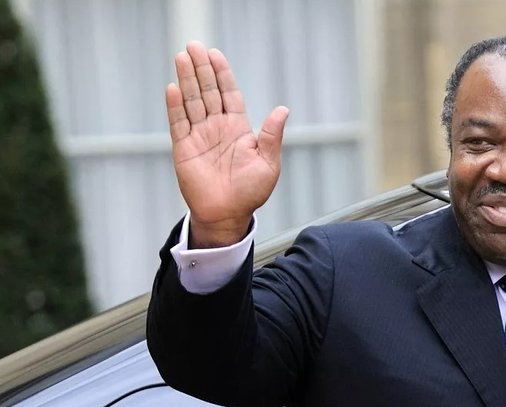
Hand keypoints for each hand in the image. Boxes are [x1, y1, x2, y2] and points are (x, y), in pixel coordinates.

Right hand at [166, 41, 288, 246]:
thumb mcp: (268, 163)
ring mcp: (199, 136)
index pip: (229, 94)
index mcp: (238, 128)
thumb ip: (271, 135)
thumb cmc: (250, 192)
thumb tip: (283, 110)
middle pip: (207, 91)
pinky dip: (175, 106)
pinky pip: (178, 123)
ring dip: (187, 80)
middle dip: (201, 69)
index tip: (215, 55)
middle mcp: (217, 128)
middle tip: (194, 46)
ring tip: (182, 57)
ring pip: (192, 102)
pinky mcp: (184, 148)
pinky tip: (173, 88)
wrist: (228, 215)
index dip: (222, 74)